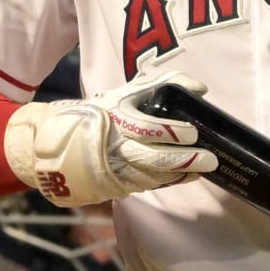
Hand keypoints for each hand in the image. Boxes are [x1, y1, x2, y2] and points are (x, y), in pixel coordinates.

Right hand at [5, 69, 217, 206]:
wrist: (59, 144)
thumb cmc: (99, 114)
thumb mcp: (125, 93)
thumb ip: (162, 85)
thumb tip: (200, 88)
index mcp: (116, 121)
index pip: (148, 129)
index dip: (172, 133)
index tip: (192, 133)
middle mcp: (117, 148)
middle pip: (154, 158)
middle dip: (185, 160)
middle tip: (210, 159)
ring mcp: (117, 170)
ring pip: (153, 176)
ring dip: (180, 174)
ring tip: (203, 170)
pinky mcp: (117, 185)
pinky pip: (148, 185)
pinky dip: (169, 182)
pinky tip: (187, 177)